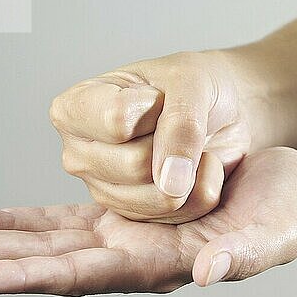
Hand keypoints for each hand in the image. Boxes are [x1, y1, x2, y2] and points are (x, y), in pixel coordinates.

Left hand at [0, 147, 296, 294]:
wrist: (288, 187)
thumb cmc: (285, 214)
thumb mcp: (271, 236)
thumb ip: (240, 257)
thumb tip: (207, 272)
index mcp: (161, 266)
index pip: (83, 277)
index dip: (28, 278)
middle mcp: (133, 255)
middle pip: (52, 262)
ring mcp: (126, 233)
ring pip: (51, 238)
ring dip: (1, 237)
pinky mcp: (126, 210)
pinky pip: (67, 215)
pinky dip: (29, 216)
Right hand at [49, 51, 251, 222]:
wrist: (222, 108)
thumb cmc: (195, 84)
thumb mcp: (190, 81)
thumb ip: (180, 125)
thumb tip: (171, 184)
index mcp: (74, 108)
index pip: (117, 122)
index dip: (154, 106)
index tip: (157, 93)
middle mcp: (79, 154)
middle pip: (136, 165)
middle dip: (173, 143)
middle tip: (176, 124)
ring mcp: (104, 190)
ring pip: (160, 196)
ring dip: (191, 169)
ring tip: (186, 145)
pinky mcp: (134, 215)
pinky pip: (181, 214)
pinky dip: (200, 189)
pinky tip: (191, 168)